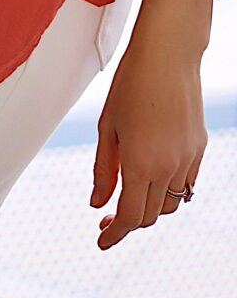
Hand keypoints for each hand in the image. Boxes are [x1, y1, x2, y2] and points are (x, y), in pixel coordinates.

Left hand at [90, 19, 205, 249]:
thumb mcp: (107, 127)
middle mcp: (168, 167)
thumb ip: (104, 170)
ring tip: (129, 196)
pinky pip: (186, 184)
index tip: (102, 241)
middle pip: (151, 215)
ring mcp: (188, 159)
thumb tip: (98, 204)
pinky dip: (169, 191)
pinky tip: (153, 179)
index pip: (130, 217)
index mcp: (140, 163)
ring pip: (171, 204)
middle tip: (107, 217)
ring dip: (150, 207)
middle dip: (129, 222)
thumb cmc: (130, 85)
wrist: (167, 56)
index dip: (115, 235)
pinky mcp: (199, 149)